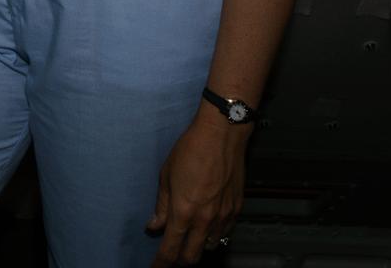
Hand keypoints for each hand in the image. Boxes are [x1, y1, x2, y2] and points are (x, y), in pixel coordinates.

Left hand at [147, 108, 246, 264]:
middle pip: (191, 257)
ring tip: (190, 238)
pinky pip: (225, 233)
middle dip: (179, 260)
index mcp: (183, 212)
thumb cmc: (191, 149)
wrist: (221, 135)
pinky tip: (208, 224)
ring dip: (198, 247)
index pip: (170, 250)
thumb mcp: (166, 175)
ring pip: (210, 247)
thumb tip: (154, 225)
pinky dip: (215, 234)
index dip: (161, 264)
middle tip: (171, 255)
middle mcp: (204, 220)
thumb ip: (162, 205)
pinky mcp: (236, 210)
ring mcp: (223, 217)